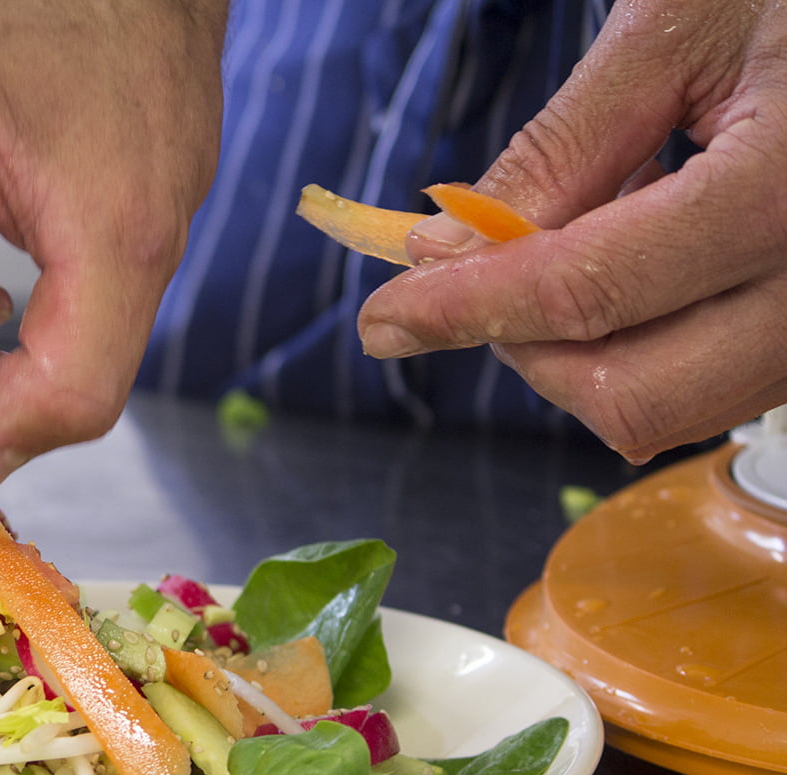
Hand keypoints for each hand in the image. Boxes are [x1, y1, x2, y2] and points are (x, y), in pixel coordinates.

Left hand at [357, 0, 786, 461]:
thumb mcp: (676, 31)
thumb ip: (560, 150)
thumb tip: (446, 250)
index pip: (592, 291)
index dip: (469, 310)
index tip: (385, 320)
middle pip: (634, 395)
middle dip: (528, 352)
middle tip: (478, 284)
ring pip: (676, 408)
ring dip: (586, 352)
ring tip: (583, 239)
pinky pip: (719, 382)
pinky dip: (648, 344)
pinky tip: (645, 254)